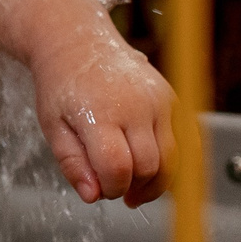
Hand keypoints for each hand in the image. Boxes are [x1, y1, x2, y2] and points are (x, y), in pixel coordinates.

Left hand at [29, 29, 174, 207]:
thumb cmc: (63, 86)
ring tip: (136, 186)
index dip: (112, 189)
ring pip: (174, 160)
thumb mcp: (53, 126)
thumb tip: (93, 196)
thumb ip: (72, 163)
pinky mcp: (174, 98)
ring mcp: (160, 100)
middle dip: (134, 188)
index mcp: (101, 112)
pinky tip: (156, 168)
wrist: (80, 45)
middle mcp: (136, 105)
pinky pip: (187, 142)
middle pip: (150, 167)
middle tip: (117, 188)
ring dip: (157, 182)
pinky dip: (176, 162)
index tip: (102, 190)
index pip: (118, 168)